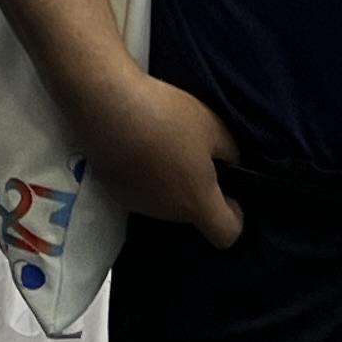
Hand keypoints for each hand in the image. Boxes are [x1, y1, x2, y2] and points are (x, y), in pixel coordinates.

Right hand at [82, 70, 246, 248]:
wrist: (107, 106)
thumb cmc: (167, 117)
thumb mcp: (213, 125)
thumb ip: (229, 153)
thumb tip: (229, 164)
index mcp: (196, 202)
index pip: (226, 235)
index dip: (234, 217)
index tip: (230, 192)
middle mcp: (167, 213)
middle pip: (192, 214)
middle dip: (198, 190)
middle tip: (194, 152)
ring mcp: (136, 204)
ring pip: (165, 202)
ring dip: (169, 181)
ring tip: (162, 143)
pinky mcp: (113, 190)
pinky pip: (139, 190)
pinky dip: (144, 174)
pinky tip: (139, 145)